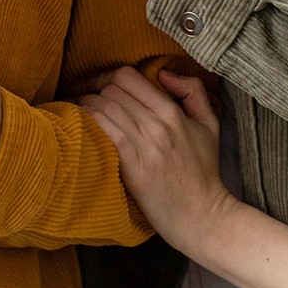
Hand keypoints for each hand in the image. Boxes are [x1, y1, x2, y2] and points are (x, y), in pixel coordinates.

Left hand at [80, 68, 226, 247]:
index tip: (100, 87)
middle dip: (93, 90)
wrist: (201, 214)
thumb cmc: (204, 171)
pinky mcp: (131, 164)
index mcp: (172, 111)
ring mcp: (144, 143)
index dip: (108, 77)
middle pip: (111, 89)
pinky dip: (88, 122)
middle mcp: (157, 123)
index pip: (129, 77)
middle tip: (84, 99)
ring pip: (103, 106)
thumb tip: (163, 73)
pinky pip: (103, 129)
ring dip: (85, 106)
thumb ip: (193, 91)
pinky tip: (81, 126)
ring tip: (78, 111)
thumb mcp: (209, 125)